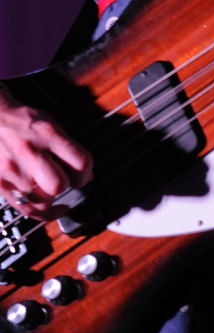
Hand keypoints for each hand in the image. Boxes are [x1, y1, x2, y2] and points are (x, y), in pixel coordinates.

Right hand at [0, 83, 92, 219]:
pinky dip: (40, 213)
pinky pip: (25, 208)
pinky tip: (48, 210)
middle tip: (67, 182)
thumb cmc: (21, 119)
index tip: (84, 176)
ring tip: (53, 192)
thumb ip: (67, 148)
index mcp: (47, 133)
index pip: (80, 161)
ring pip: (43, 201)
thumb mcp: (49, 123)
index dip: (86, 174)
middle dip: (67, 186)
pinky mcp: (1, 183)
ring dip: (52, 198)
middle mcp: (30, 152)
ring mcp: (14, 170)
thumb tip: (86, 174)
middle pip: (59, 185)